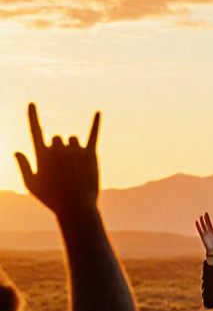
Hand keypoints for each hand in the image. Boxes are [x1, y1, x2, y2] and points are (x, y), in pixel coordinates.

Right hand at [14, 103, 100, 217]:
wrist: (76, 207)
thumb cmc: (51, 198)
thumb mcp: (31, 185)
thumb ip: (23, 166)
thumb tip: (16, 150)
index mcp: (42, 155)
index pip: (35, 130)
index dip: (33, 116)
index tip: (32, 103)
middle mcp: (59, 149)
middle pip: (56, 138)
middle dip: (57, 150)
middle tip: (62, 170)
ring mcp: (75, 150)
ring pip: (72, 139)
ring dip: (72, 147)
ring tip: (73, 166)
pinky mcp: (90, 154)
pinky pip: (93, 134)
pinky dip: (95, 122)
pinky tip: (98, 112)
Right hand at [195, 212, 212, 253]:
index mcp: (212, 230)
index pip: (209, 222)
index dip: (207, 218)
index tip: (206, 213)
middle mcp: (207, 231)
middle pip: (205, 223)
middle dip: (204, 218)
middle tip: (203, 213)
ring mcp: (205, 233)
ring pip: (202, 226)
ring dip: (201, 221)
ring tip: (200, 216)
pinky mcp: (202, 236)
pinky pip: (200, 230)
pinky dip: (198, 226)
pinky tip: (197, 222)